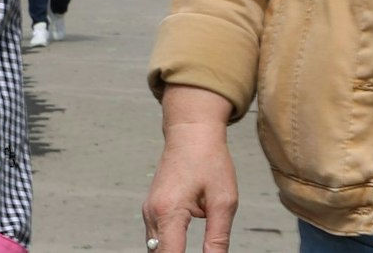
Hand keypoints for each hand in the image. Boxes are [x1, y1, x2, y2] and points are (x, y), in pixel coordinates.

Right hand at [143, 87, 238, 252]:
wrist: (191, 132)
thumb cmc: (210, 161)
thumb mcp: (224, 201)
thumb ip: (218, 238)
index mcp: (169, 212)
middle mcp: (152, 214)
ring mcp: (149, 212)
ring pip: (156, 251)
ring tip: (198, 250)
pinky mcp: (152, 210)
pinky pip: (157, 239)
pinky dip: (169, 250)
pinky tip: (182, 251)